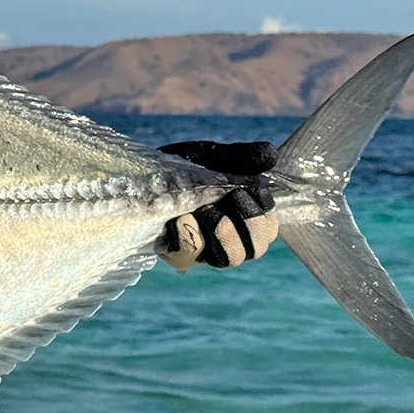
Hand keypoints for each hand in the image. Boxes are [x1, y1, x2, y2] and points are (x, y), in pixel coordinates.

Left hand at [158, 140, 280, 271]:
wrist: (143, 174)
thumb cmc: (185, 167)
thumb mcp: (214, 156)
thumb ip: (241, 156)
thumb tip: (271, 154)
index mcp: (244, 218)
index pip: (269, 230)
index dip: (264, 212)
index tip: (251, 188)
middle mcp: (229, 240)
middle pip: (255, 249)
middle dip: (248, 221)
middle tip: (233, 194)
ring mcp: (205, 252)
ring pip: (229, 258)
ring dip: (221, 228)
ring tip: (205, 206)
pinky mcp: (178, 255)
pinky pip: (190, 255)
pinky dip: (189, 233)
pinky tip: (180, 217)